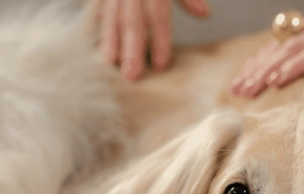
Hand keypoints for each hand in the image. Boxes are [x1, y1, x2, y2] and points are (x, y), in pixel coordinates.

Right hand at [96, 0, 210, 80]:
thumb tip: (204, 15)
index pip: (157, 14)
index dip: (159, 39)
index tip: (160, 65)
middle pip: (132, 19)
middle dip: (131, 48)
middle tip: (132, 76)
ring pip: (111, 13)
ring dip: (111, 40)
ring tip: (112, 64)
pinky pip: (99, 5)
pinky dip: (100, 24)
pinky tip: (101, 42)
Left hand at [230, 0, 303, 97]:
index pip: (289, 36)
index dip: (264, 56)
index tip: (246, 76)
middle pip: (285, 40)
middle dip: (258, 64)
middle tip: (238, 86)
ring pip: (294, 47)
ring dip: (268, 69)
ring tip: (250, 88)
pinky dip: (292, 67)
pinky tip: (275, 81)